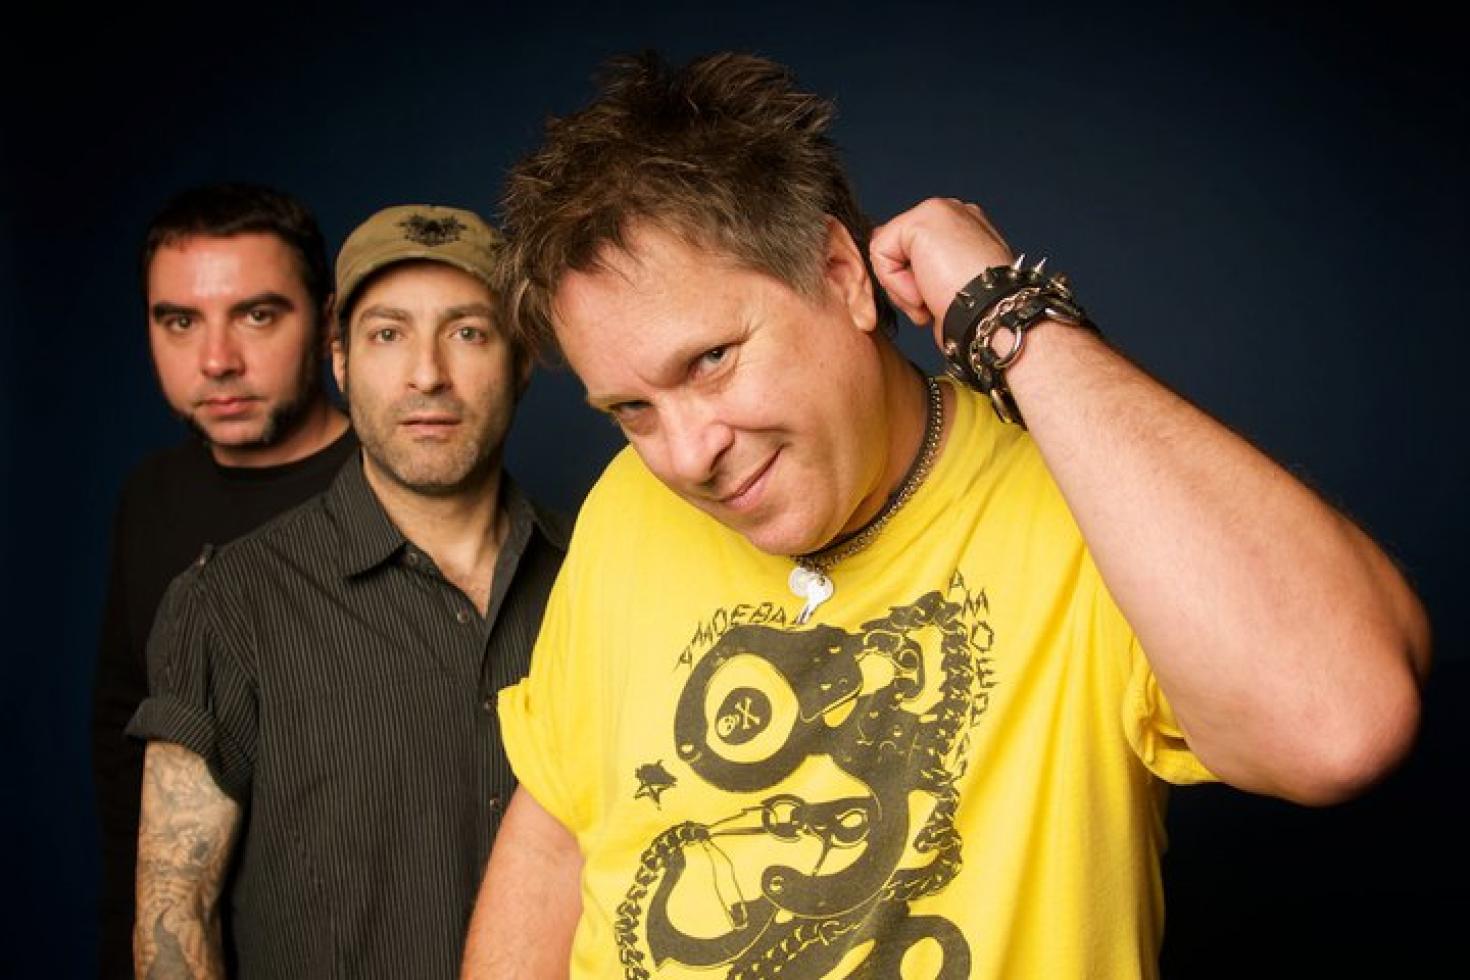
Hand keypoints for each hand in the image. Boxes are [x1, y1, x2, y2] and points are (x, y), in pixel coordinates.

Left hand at [869, 198, 1012, 347]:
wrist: (993, 315)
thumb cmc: (977, 314)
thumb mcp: (945, 289)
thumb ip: (920, 269)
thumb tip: (886, 256)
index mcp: (963, 227)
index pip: (912, 248)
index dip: (914, 283)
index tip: (939, 299)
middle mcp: (951, 214)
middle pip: (896, 249)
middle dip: (905, 284)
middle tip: (935, 300)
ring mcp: (937, 212)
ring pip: (886, 252)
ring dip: (903, 288)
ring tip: (934, 296)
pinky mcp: (920, 221)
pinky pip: (880, 253)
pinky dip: (896, 283)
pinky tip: (925, 290)